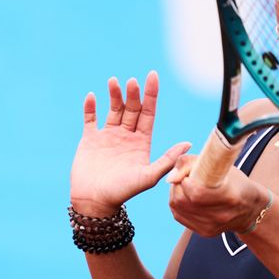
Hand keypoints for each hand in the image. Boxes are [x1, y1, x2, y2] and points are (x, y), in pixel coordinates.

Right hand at [70, 71, 190, 216]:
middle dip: (133, 94)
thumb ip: (168, 159)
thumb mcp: (149, 176)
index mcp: (142, 141)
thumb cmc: (124, 192)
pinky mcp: (90, 140)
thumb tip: (189, 143)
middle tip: (132, 81)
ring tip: (114, 81)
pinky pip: (90, 119)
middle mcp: (126, 136)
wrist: (96, 202)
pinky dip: (90, 107)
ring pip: (113, 110)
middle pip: (132, 108)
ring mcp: (108, 136)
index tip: (153, 76)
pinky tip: (92, 96)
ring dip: (114, 95)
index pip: (148, 112)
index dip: (151, 95)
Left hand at [167, 155, 269, 236]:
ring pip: (177, 207)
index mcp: (230, 196)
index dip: (185, 179)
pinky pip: (179, 215)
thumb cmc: (237, 183)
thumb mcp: (224, 166)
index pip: (196, 193)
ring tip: (187, 185)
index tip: (188, 173)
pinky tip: (187, 196)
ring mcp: (211, 226)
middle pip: (182, 200)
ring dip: (176, 192)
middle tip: (186, 177)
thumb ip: (196, 163)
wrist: (250, 210)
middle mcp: (220, 215)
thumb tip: (171, 174)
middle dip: (178, 184)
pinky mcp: (203, 231)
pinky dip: (178, 203)